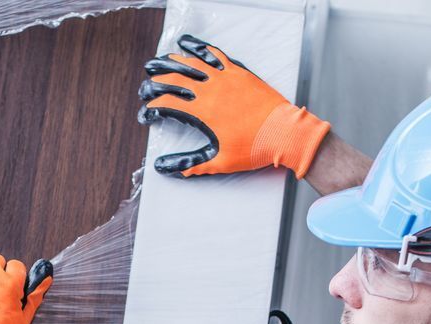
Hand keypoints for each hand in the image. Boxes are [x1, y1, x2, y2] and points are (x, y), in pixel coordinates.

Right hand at [138, 34, 329, 178]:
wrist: (284, 132)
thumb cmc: (255, 148)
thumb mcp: (221, 161)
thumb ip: (194, 164)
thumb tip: (173, 170)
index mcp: (203, 112)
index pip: (168, 103)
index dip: (152, 106)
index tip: (146, 113)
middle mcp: (210, 90)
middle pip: (175, 78)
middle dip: (156, 80)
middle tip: (146, 84)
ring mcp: (224, 78)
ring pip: (192, 62)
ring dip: (173, 60)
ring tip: (160, 60)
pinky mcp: (238, 72)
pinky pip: (215, 55)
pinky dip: (200, 49)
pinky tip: (191, 45)